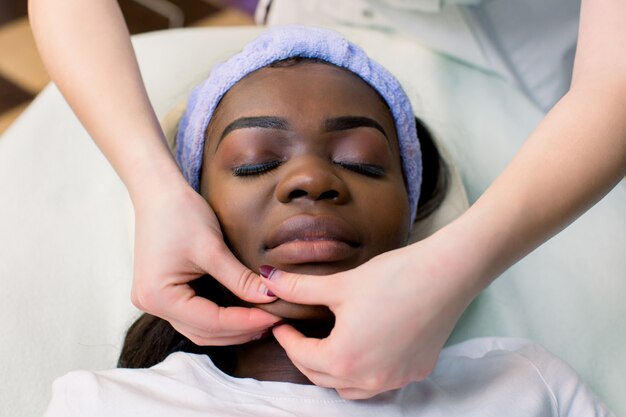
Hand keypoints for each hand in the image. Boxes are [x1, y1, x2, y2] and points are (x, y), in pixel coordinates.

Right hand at [131, 181, 280, 344]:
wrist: (157, 191)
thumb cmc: (180, 213)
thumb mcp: (213, 248)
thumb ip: (240, 278)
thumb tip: (271, 297)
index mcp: (159, 296)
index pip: (211, 322)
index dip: (246, 321)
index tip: (276, 316)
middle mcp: (152, 305)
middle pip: (204, 332)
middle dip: (241, 330)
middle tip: (275, 321)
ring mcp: (154, 301)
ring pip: (200, 329)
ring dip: (232, 329)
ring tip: (264, 321)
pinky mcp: (163, 293)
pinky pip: (194, 317)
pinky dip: (219, 319)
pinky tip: (243, 314)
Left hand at [262, 231, 479, 398]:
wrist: (446, 274)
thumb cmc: (393, 278)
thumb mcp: (340, 284)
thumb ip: (299, 288)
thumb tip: (268, 280)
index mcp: (345, 358)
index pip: (302, 356)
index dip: (287, 340)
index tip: (281, 326)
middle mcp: (369, 378)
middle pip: (323, 377)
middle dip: (306, 357)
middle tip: (299, 336)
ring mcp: (395, 379)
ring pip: (351, 388)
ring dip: (333, 372)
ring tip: (327, 347)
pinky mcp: (416, 371)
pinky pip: (380, 382)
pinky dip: (364, 372)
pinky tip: (364, 350)